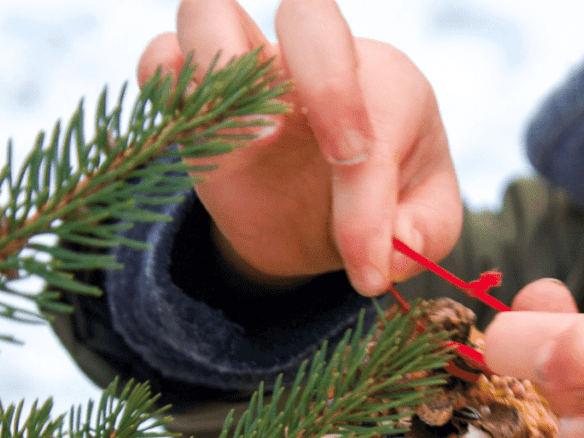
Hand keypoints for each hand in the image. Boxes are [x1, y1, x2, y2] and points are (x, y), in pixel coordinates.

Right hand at [137, 0, 461, 295]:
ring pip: (211, 13)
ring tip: (253, 146)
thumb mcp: (423, 229)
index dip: (369, 201)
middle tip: (337, 161)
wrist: (323, 225)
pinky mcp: (199, 103)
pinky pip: (159, 57)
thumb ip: (424, 233)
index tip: (368, 266)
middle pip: (309, 16)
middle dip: (326, 87)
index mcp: (387, 87)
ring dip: (222, 74)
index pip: (377, 116)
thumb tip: (396, 248)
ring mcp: (251, 77)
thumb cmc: (384, 211)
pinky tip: (194, 133)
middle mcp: (318, 65)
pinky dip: (163, 82)